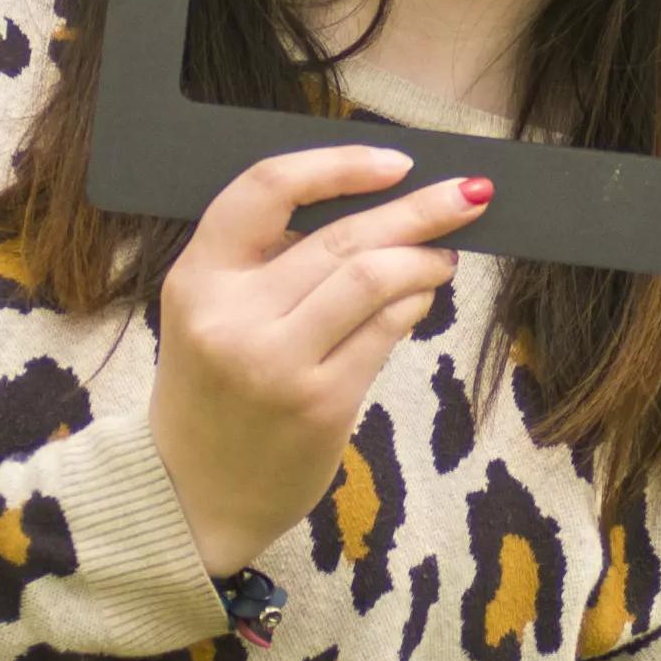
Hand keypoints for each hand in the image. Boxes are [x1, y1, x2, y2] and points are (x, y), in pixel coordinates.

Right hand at [150, 147, 491, 577]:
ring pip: (373, 278)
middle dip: (417, 208)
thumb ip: (267, 262)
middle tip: (468, 193)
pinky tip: (422, 297)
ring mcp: (277, 362)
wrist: (191, 497)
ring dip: (424, 257)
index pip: (266, 188)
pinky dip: (413, 304)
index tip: (395, 162)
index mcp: (197, 278)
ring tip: (445, 254)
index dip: (338, 164)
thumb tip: (371, 206)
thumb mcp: (209, 316)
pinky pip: (385, 331)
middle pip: (340, 236)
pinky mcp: (320, 403)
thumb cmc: (212, 394)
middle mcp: (232, 315)